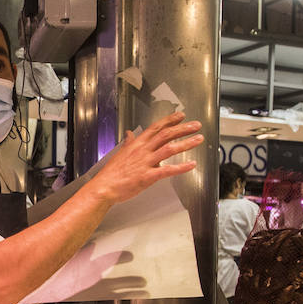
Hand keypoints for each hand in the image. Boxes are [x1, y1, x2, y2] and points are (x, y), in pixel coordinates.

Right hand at [86, 112, 203, 204]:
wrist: (104, 187)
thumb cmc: (111, 173)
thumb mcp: (120, 153)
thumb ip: (128, 142)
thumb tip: (129, 134)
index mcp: (137, 144)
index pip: (156, 128)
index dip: (169, 120)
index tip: (181, 116)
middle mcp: (143, 151)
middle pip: (166, 135)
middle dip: (183, 128)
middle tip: (196, 125)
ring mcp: (145, 163)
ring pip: (169, 149)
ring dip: (186, 143)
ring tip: (198, 139)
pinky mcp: (148, 177)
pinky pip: (168, 170)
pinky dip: (181, 167)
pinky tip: (191, 164)